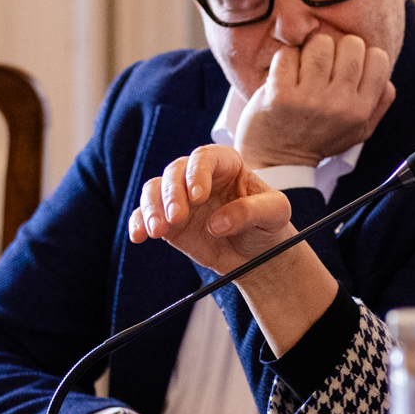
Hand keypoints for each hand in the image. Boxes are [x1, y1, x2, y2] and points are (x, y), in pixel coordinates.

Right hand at [129, 144, 296, 275]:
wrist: (258, 255)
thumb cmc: (269, 225)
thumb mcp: (276, 214)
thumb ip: (252, 211)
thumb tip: (218, 222)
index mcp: (227, 165)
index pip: (206, 157)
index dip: (198, 172)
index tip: (198, 195)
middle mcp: (199, 177)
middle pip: (174, 172)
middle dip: (172, 194)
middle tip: (178, 217)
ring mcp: (180, 198)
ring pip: (154, 190)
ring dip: (151, 208)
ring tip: (158, 231)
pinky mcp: (168, 221)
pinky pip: (145, 216)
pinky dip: (138, 223)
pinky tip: (139, 236)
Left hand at [234, 32, 394, 167]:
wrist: (280, 160)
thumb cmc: (322, 138)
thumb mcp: (361, 130)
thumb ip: (380, 103)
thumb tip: (386, 78)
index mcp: (361, 109)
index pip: (378, 58)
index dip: (364, 56)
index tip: (349, 66)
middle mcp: (339, 103)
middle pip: (351, 44)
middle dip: (338, 49)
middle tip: (326, 65)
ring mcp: (309, 98)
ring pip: (320, 43)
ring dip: (312, 50)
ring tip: (307, 67)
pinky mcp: (280, 93)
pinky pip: (289, 54)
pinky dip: (287, 59)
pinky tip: (287, 74)